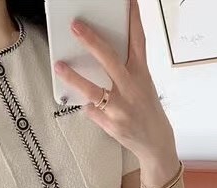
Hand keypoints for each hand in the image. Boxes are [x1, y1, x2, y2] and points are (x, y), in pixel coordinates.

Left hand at [53, 0, 177, 171]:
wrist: (156, 144)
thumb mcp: (143, 85)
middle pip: (110, 59)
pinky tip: (84, 104)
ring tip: (59, 65)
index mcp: (142, 74)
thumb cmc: (146, 111)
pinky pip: (91, 110)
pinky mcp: (112, 124)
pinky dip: (87, 106)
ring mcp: (121, 108)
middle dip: (91, 41)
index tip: (128, 0)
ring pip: (93, 89)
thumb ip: (125, 69)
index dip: (133, 18)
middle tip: (76, 26)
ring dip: (74, 77)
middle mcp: (132, 88)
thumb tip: (99, 53)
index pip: (138, 40)